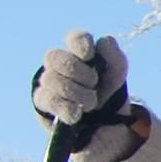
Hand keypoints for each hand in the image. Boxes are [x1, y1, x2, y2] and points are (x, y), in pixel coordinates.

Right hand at [32, 30, 133, 153]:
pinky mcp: (43, 102)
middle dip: (79, 73)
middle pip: (54, 57)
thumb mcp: (117, 75)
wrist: (103, 124)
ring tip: (90, 103)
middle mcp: (58, 64)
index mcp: (79, 52)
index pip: (75, 38)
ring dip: (77, 93)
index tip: (89, 56)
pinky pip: (48, 99)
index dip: (80, 44)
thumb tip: (104, 41)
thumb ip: (115, 57)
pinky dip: (66, 107)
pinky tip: (77, 114)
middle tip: (93, 84)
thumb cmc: (107, 92)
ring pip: (51, 79)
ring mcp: (48, 82)